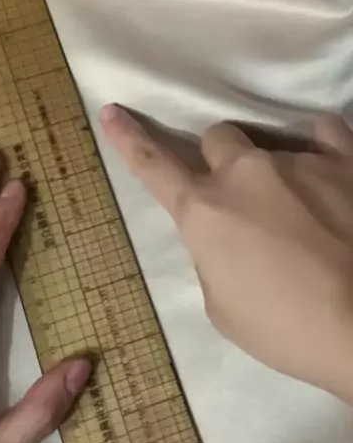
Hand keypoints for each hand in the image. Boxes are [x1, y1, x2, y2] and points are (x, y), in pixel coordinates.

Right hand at [101, 107, 352, 400]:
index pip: (153, 165)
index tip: (112, 112)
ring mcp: (297, 159)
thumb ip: (212, 256)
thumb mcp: (222, 307)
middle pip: (217, 139)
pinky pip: (323, 131)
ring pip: (268, 138)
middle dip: (223, 162)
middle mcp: (244, 172)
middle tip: (247, 200)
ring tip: (301, 202)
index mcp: (204, 211)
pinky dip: (320, 148)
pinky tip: (330, 174)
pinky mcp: (345, 157)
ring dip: (272, 165)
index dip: (129, 138)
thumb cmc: (287, 330)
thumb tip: (224, 235)